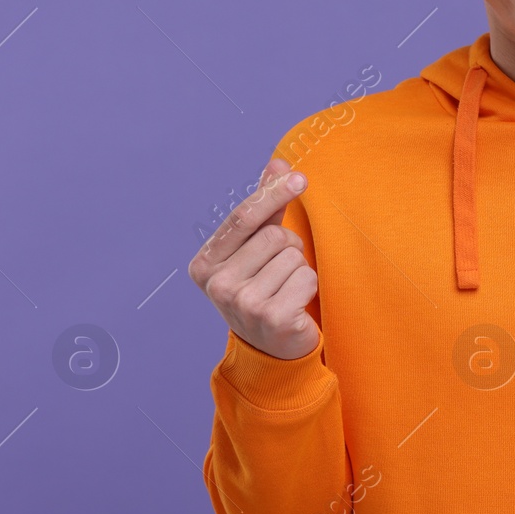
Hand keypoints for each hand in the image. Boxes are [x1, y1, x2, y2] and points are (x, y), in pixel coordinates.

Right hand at [188, 157, 320, 359]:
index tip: (299, 178)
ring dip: (299, 268)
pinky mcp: (272, 319)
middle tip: (281, 271)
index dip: (273, 193)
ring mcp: (242, 304)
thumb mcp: (256, 248)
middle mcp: (217, 285)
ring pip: (292, 256)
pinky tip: (296, 305)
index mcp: (204, 264)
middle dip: (288, 246)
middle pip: (273, 236)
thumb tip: (278, 163)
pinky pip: (306, 278)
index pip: (243, 217)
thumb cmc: (264, 289)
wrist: (271, 350)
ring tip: (286, 289)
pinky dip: (310, 286)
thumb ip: (265, 207)